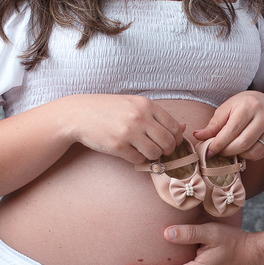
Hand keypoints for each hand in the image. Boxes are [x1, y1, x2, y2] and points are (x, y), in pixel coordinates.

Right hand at [64, 94, 185, 164]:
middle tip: (158, 150)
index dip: (176, 140)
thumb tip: (184, 127)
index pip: (175, 128)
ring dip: (152, 156)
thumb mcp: (134, 104)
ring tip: (143, 150)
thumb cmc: (109, 109)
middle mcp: (140, 117)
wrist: (80, 114)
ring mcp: (129, 132)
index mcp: (147, 105)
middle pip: (168, 143)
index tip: (169, 143)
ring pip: (155, 153)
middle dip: (166, 151)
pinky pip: (138, 160)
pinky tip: (130, 151)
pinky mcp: (118, 145)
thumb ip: (158, 115)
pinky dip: (137, 159)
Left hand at [193, 91, 263, 160]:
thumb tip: (197, 136)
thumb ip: (213, 125)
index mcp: (249, 106)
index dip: (218, 144)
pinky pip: (259, 154)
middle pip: (242, 143)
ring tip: (229, 149)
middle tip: (217, 152)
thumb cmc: (241, 105)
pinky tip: (241, 148)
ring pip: (252, 151)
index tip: (208, 152)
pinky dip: (247, 155)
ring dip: (237, 155)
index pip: (231, 130)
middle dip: (226, 151)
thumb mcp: (226, 110)